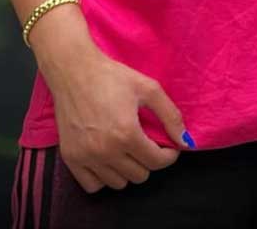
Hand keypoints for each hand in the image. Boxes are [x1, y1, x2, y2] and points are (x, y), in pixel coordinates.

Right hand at [37, 34, 190, 193]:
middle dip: (149, 159)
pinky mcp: (70, 158)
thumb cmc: (112, 77)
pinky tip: (109, 158)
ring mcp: (86, 157)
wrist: (74, 71)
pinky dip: (104, 177)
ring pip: (118, 183)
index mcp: (127, 134)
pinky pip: (93, 185)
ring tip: (127, 148)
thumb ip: (170, 115)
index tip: (169, 146)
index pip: (157, 162)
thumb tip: (185, 141)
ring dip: (128, 169)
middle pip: (139, 175)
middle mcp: (106, 151)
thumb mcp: (148, 88)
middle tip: (146, 142)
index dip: (169, 155)